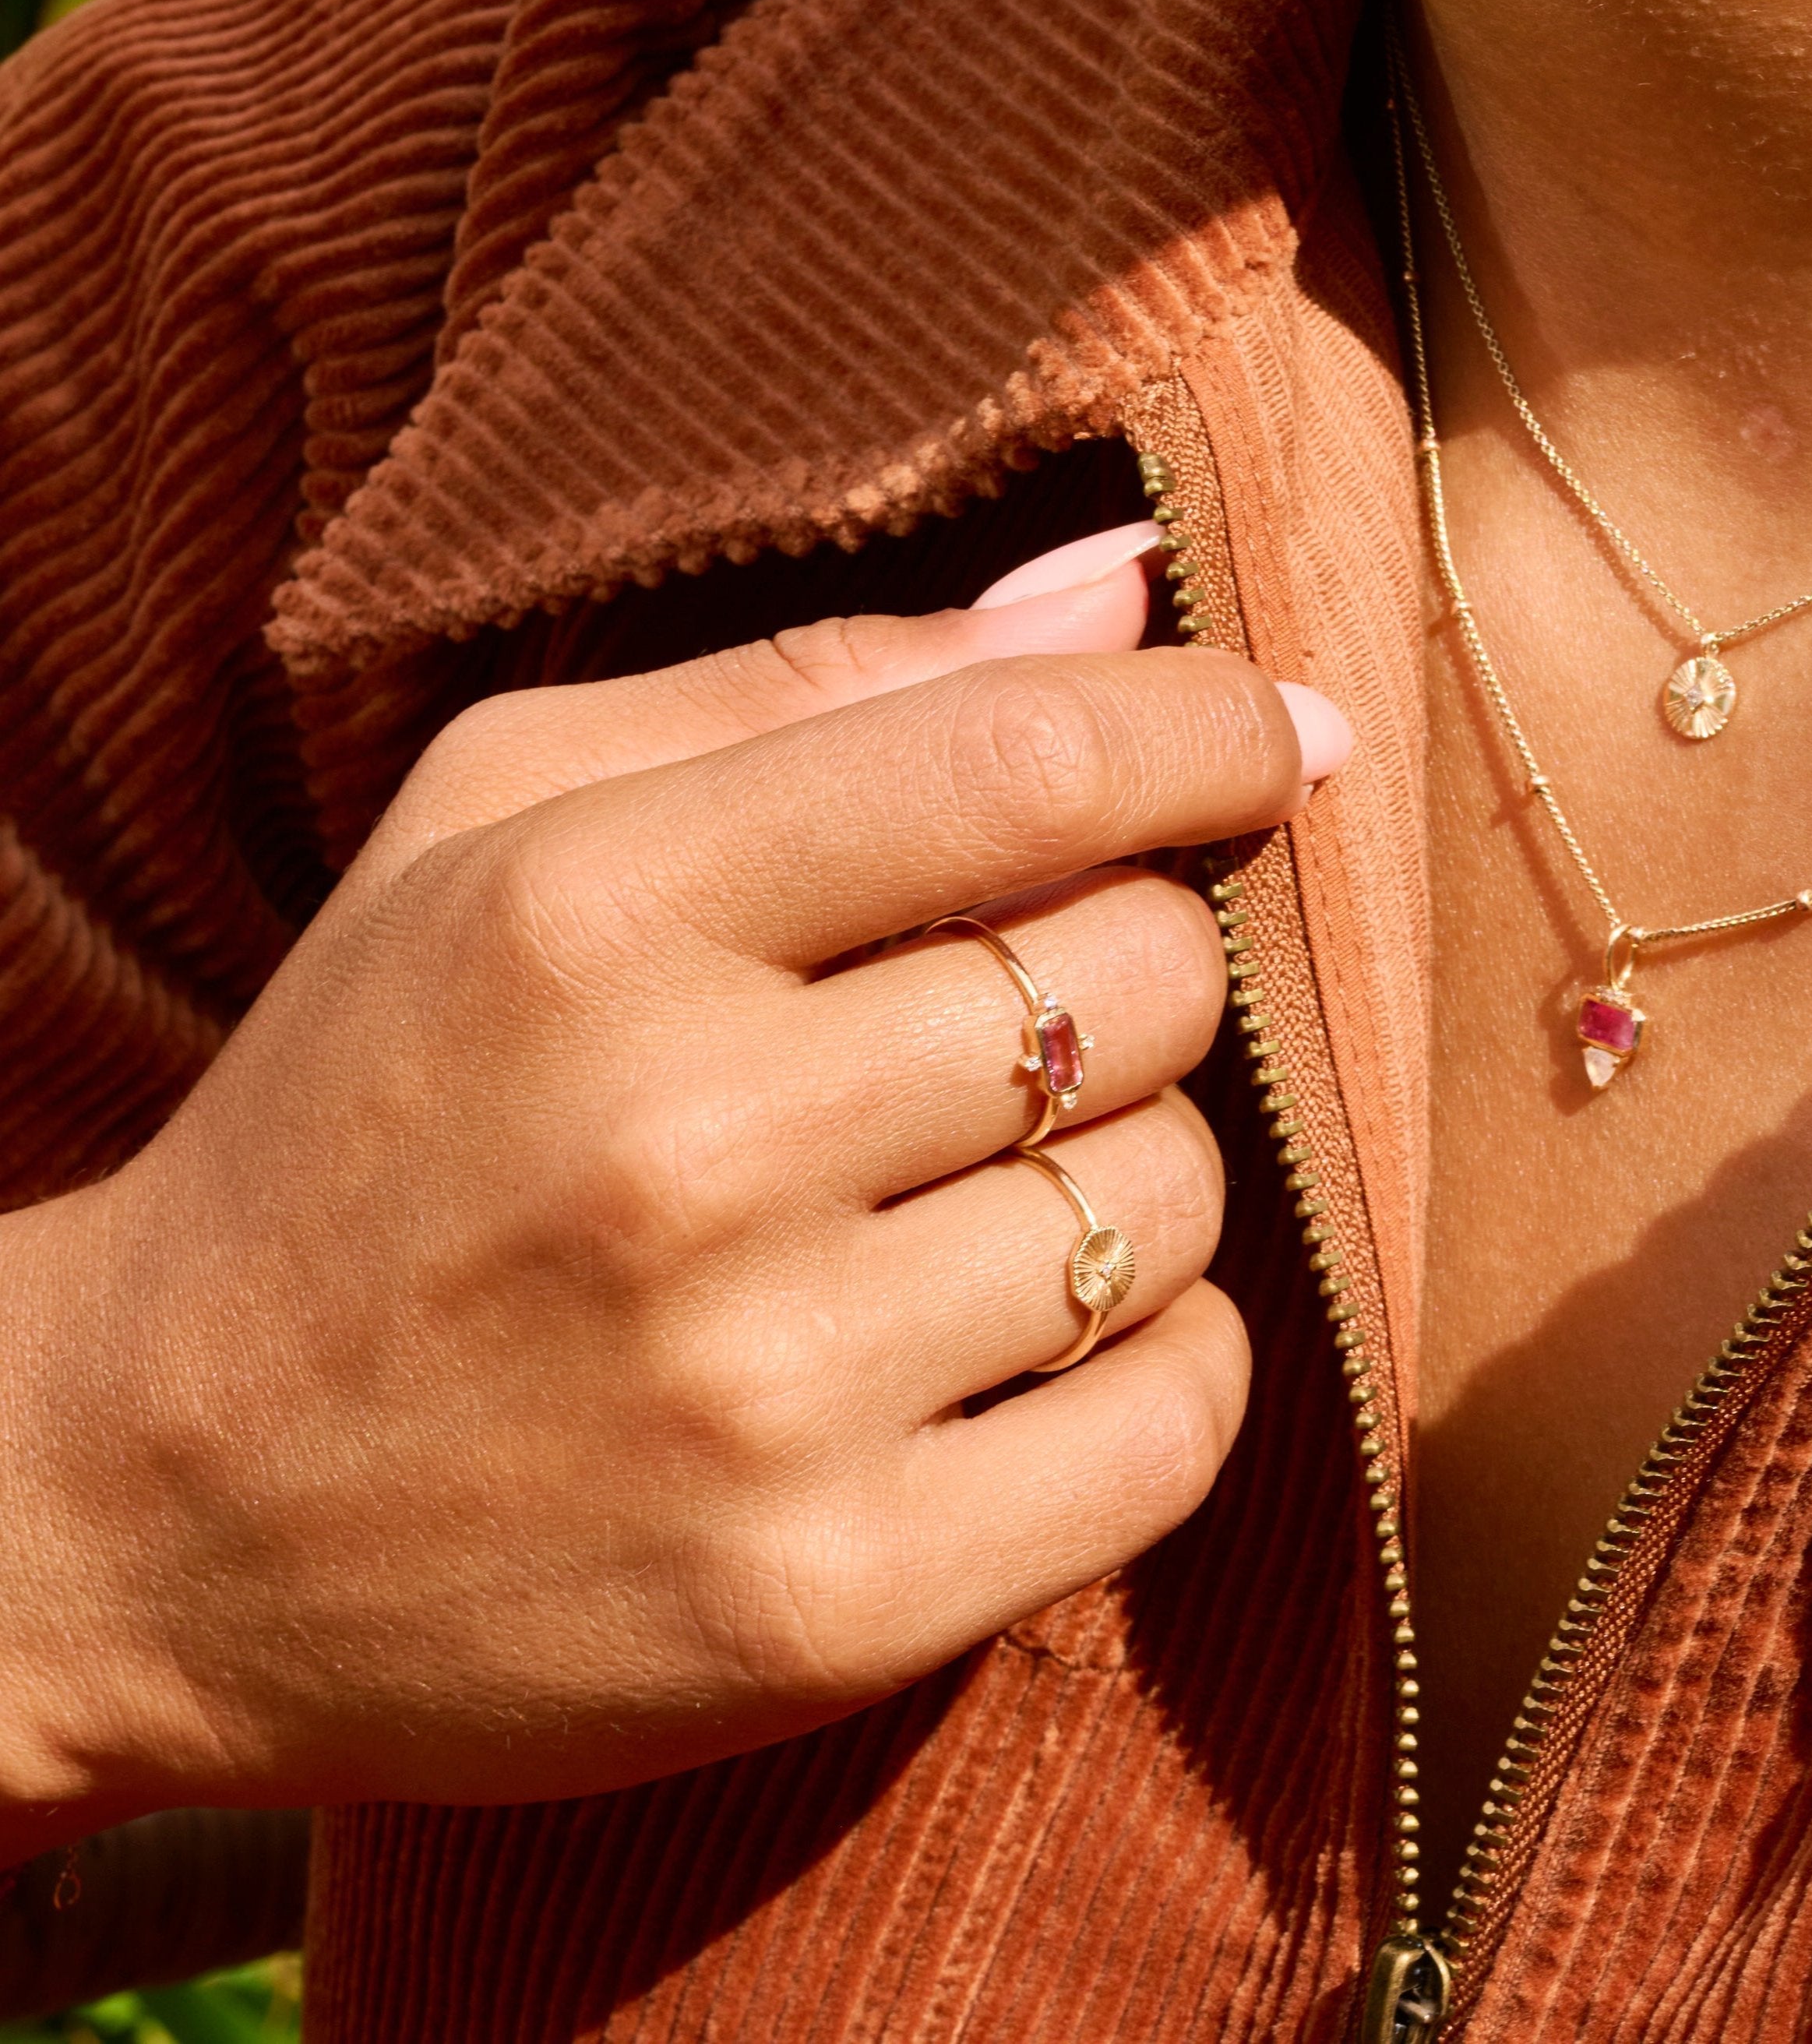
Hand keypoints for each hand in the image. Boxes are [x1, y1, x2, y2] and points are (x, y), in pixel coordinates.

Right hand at [0, 525, 1350, 1850]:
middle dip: (1138, 960)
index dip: (1208, 729)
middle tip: (1020, 1004)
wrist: (142, 1506)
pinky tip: (1049, 1334)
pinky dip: (1171, 1358)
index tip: (1273, 739)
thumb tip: (1121, 599)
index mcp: (596, 913)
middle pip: (1136, 979)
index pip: (1024, 761)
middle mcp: (686, 1147)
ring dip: (1135, 1164)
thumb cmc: (361, 1113)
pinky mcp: (831, 1608)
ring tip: (981, 1184)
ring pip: (1175, 1199)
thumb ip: (816, 684)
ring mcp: (765, 1398)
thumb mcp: (501, 827)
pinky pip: (1177, 1428)